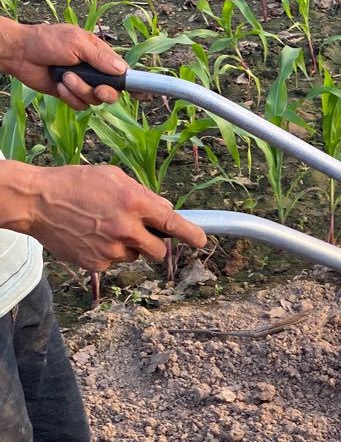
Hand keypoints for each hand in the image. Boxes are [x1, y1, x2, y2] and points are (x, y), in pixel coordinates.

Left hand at [0, 18, 125, 109]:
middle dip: (105, 93)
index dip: (135, 84)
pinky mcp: (70, 95)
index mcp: (100, 56)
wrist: (21, 53)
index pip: (124, 72)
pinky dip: (70, 97)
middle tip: (97, 89)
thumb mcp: (77, 42)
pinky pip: (80, 105)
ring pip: (94, 100)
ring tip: (65, 77)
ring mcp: (82, 84)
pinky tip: (59, 85)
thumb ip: (100, 56)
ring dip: (80, 91)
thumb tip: (122, 69)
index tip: (143, 94)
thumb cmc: (47, 41)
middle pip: (113, 92)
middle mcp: (94, 72)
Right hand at [21, 164, 206, 270]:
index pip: (173, 223)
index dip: (191, 235)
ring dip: (128, 246)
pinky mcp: (97, 264)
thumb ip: (143, 194)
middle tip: (139, 232)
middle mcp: (126, 229)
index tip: (201, 241)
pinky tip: (91, 236)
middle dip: (155, 244)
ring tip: (103, 227)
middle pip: (159, 251)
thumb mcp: (113, 177)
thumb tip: (166, 210)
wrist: (37, 202)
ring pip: (134, 257)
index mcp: (134, 202)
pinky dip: (107, 252)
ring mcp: (111, 250)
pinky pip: (113, 263)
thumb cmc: (75, 183)